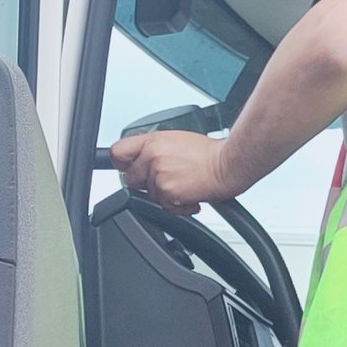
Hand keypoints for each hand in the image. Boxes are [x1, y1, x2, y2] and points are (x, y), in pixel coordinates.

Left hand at [110, 131, 238, 214]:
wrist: (228, 165)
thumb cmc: (210, 153)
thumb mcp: (177, 140)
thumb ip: (155, 148)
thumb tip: (142, 157)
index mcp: (153, 141)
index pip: (118, 152)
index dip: (122, 163)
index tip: (129, 168)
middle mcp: (152, 156)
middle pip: (130, 178)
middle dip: (146, 182)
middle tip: (166, 179)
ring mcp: (158, 175)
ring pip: (148, 194)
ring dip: (164, 194)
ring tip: (183, 186)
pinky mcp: (167, 191)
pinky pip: (162, 205)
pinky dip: (175, 205)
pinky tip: (188, 196)